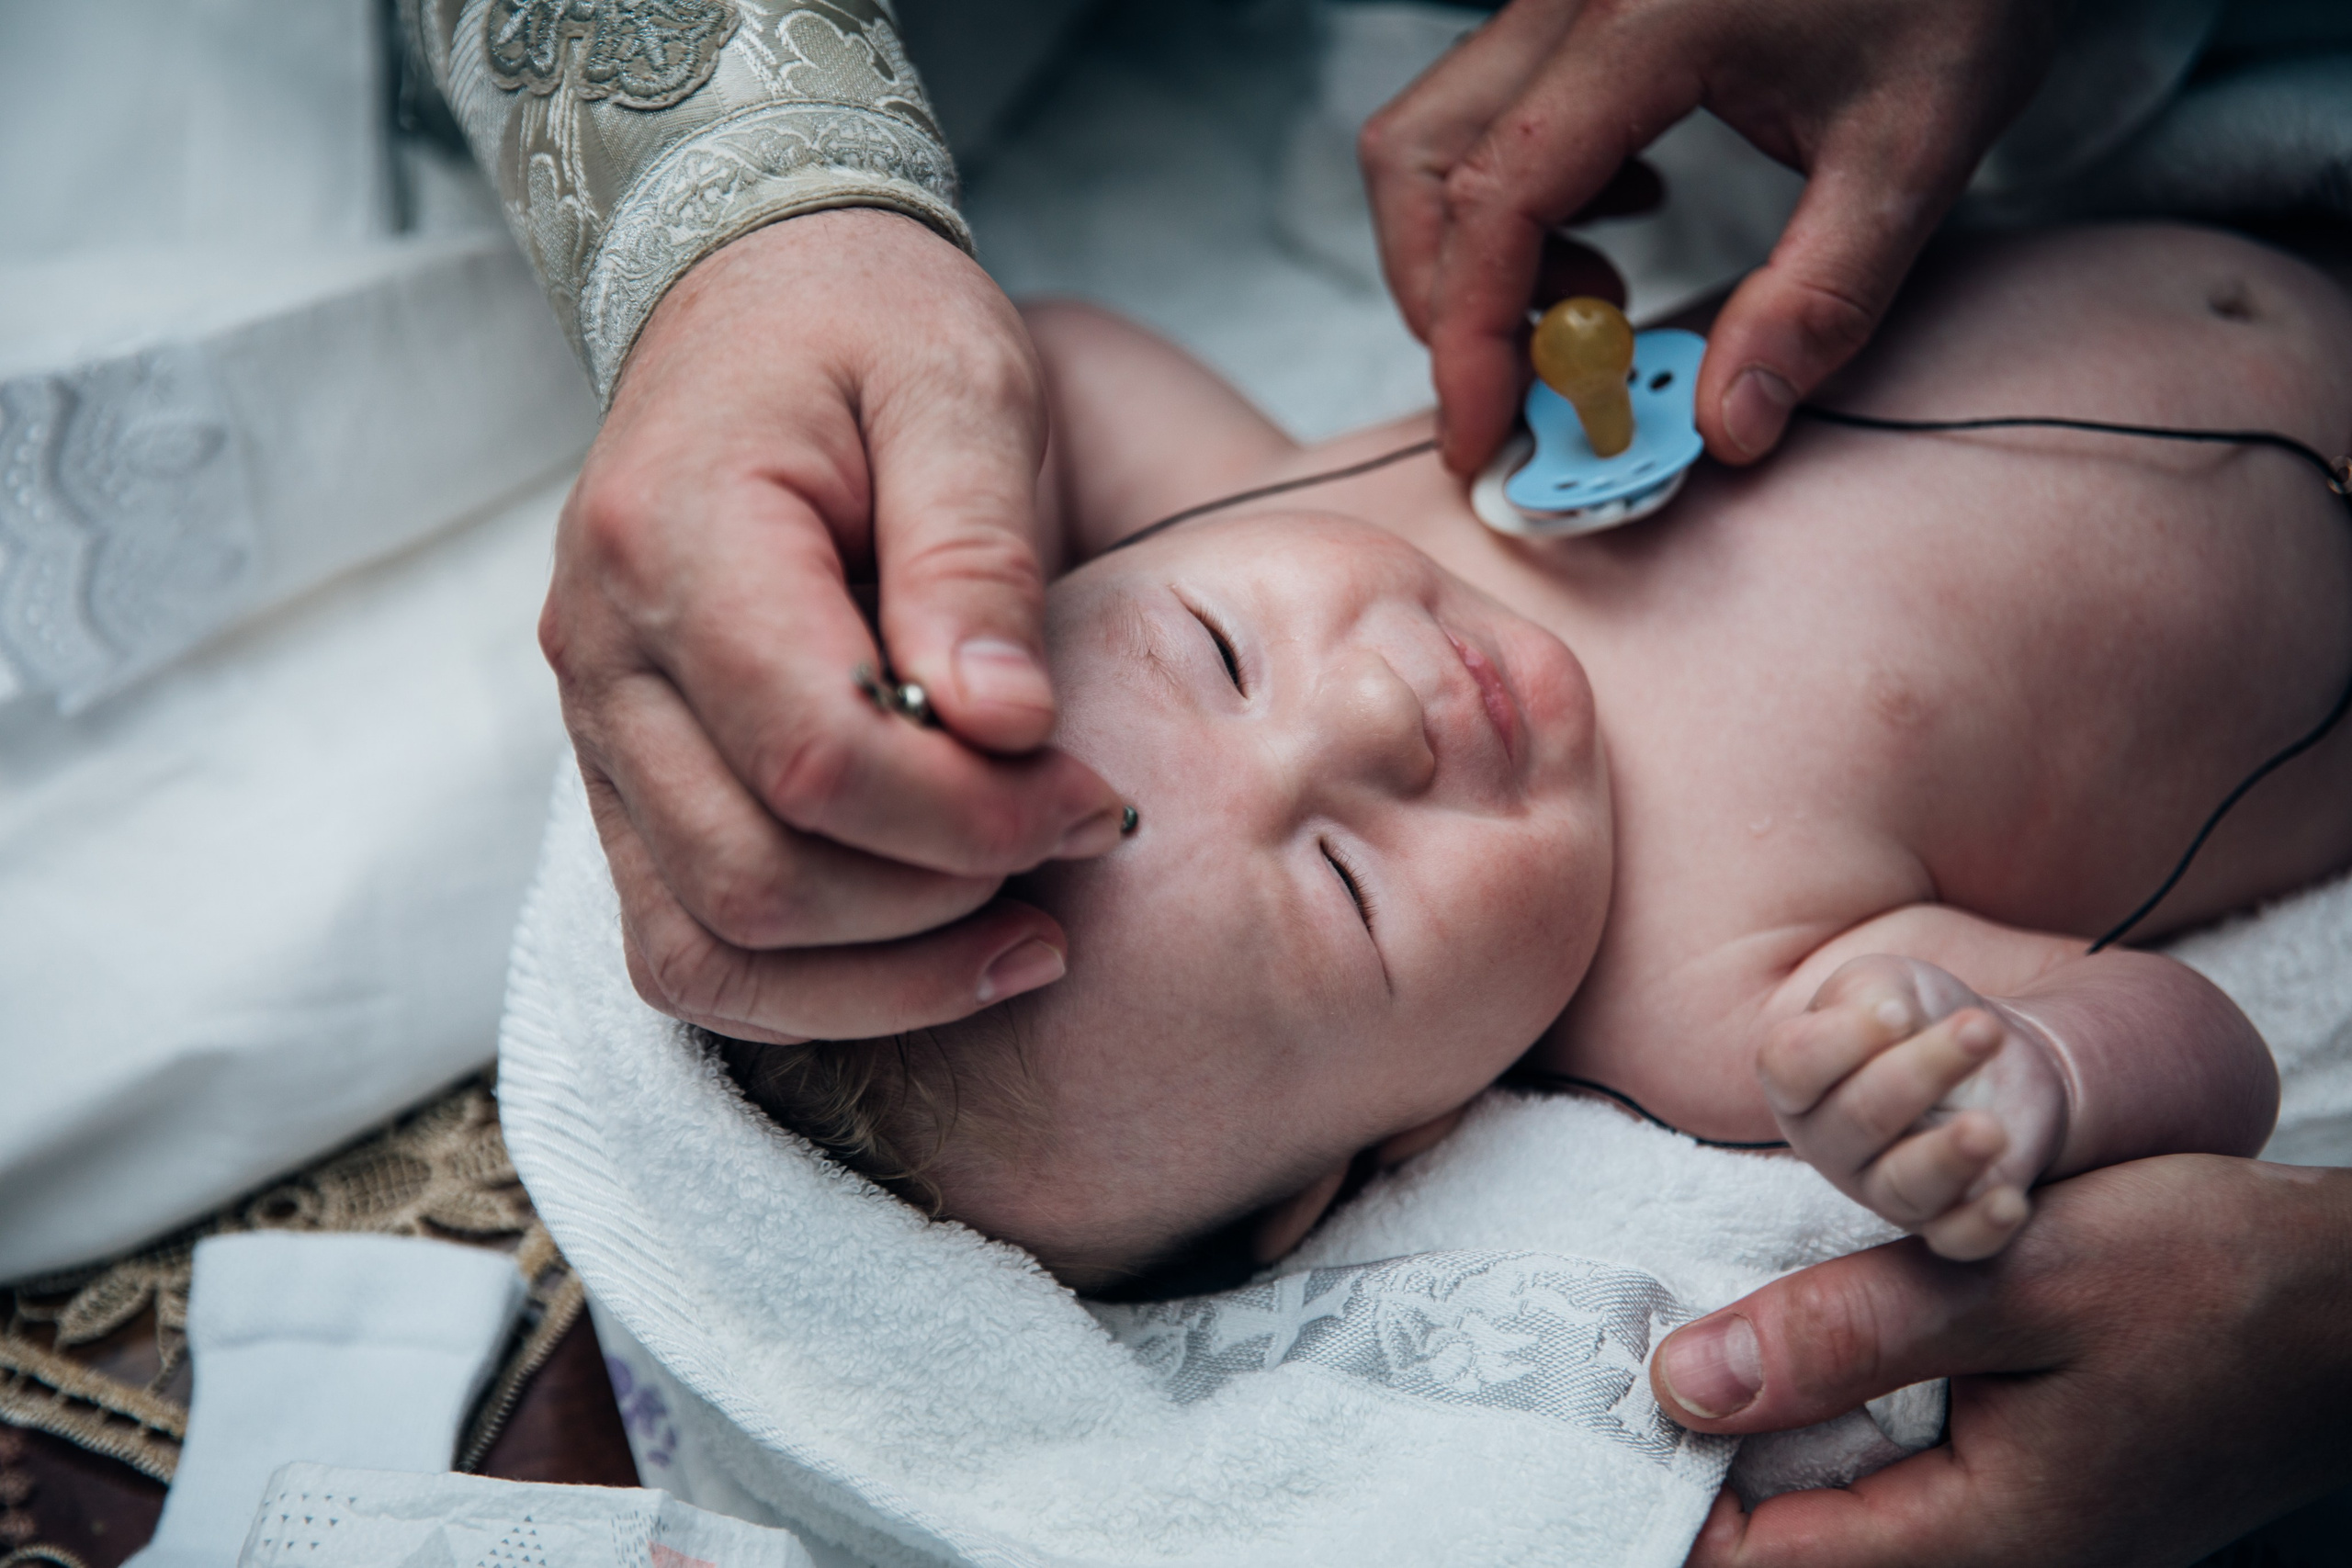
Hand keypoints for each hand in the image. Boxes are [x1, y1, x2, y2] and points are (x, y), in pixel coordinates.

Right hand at [541, 209, 1125, 1045]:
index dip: (971, 814)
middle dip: (942, 901)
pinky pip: (690, 943)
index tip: (1094, 798)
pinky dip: (815, 984)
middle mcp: (603, 655)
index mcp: (675, 538)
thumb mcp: (962, 389)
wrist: (755, 298)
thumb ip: (981, 554)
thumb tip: (1008, 728)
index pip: (814, 753)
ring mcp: (598, 732)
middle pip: (757, 878)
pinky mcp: (627, 782)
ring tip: (1030, 934)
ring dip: (883, 977)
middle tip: (1077, 844)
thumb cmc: (871, 329)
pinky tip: (941, 947)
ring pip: (710, 946)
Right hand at [1358, 0, 2059, 471]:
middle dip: (1447, 298)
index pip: (1493, 204)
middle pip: (1417, 162)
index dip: (1471, 339)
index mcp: (1638, 25)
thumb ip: (1819, 298)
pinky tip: (1623, 213)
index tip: (1486, 437)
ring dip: (1475, 249)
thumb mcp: (1914, 149)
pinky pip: (1493, 107)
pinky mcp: (1584, 3)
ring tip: (1594, 304)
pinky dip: (1518, 193)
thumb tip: (1729, 426)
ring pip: (1434, 133)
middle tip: (1531, 388)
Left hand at [1650, 1157, 2351, 1565]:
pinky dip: (1826, 1433)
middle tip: (1622, 1377)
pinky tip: (1792, 1362)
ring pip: (1839, 1523)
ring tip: (1688, 1363)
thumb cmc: (2205, 1279)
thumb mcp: (2010, 1281)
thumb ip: (1844, 1336)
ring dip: (1761, 1452)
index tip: (1593, 1416)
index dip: (1665, 1503)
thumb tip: (1683, 1382)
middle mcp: (1996, 1563)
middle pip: (1792, 1556)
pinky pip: (1893, 1490)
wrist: (2348, 1301)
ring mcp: (2018, 1540)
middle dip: (1701, 1477)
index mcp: (1984, 1539)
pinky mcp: (2032, 1501)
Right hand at [1760, 955, 2065, 1258]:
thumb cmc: (1921, 1017)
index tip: (1901, 1009)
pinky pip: (1955, 1242)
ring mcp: (1884, 1188)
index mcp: (1799, 1081)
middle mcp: (1831, 1143)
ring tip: (1990, 1128)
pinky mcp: (1946, 1221)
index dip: (1841, 1039)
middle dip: (1921, 1073)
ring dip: (1947, 1158)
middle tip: (1982, 1030)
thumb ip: (1870, 993)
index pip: (1791, 1066)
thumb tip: (1884, 1015)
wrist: (1991, 1055)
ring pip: (1902, 1187)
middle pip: (1858, 1119)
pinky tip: (2009, 1202)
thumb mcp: (1888, 985)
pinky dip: (1980, 1228)